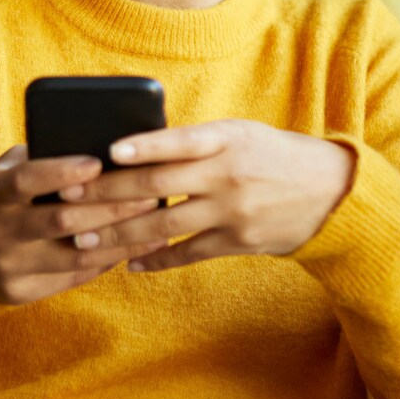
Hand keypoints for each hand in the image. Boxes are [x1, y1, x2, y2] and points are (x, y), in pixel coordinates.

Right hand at [0, 145, 166, 304]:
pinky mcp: (19, 292)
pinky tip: (141, 246)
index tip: (99, 162)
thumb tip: (106, 147)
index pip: (26, 181)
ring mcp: (8, 266)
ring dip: (123, 239)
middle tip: (150, 194)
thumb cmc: (1, 197)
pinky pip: (76, 275)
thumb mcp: (7, 171)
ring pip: (76, 254)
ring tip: (157, 223)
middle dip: (111, 207)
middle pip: (61, 221)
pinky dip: (111, 259)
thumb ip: (43, 159)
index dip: (62, 172)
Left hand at [60, 120, 354, 270]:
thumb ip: (195, 143)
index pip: (180, 141)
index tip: (107, 152)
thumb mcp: (241, 135)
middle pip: (158, 186)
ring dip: (119, 235)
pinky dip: (157, 259)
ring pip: (165, 225)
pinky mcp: (239, 241)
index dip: (144, 146)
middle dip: (107, 194)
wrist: (332, 192)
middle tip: (67, 198)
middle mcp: (229, 174)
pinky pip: (188, 253)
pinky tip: (130, 263)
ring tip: (83, 240)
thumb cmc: (275, 156)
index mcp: (228, 139)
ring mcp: (234, 211)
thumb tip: (136, 150)